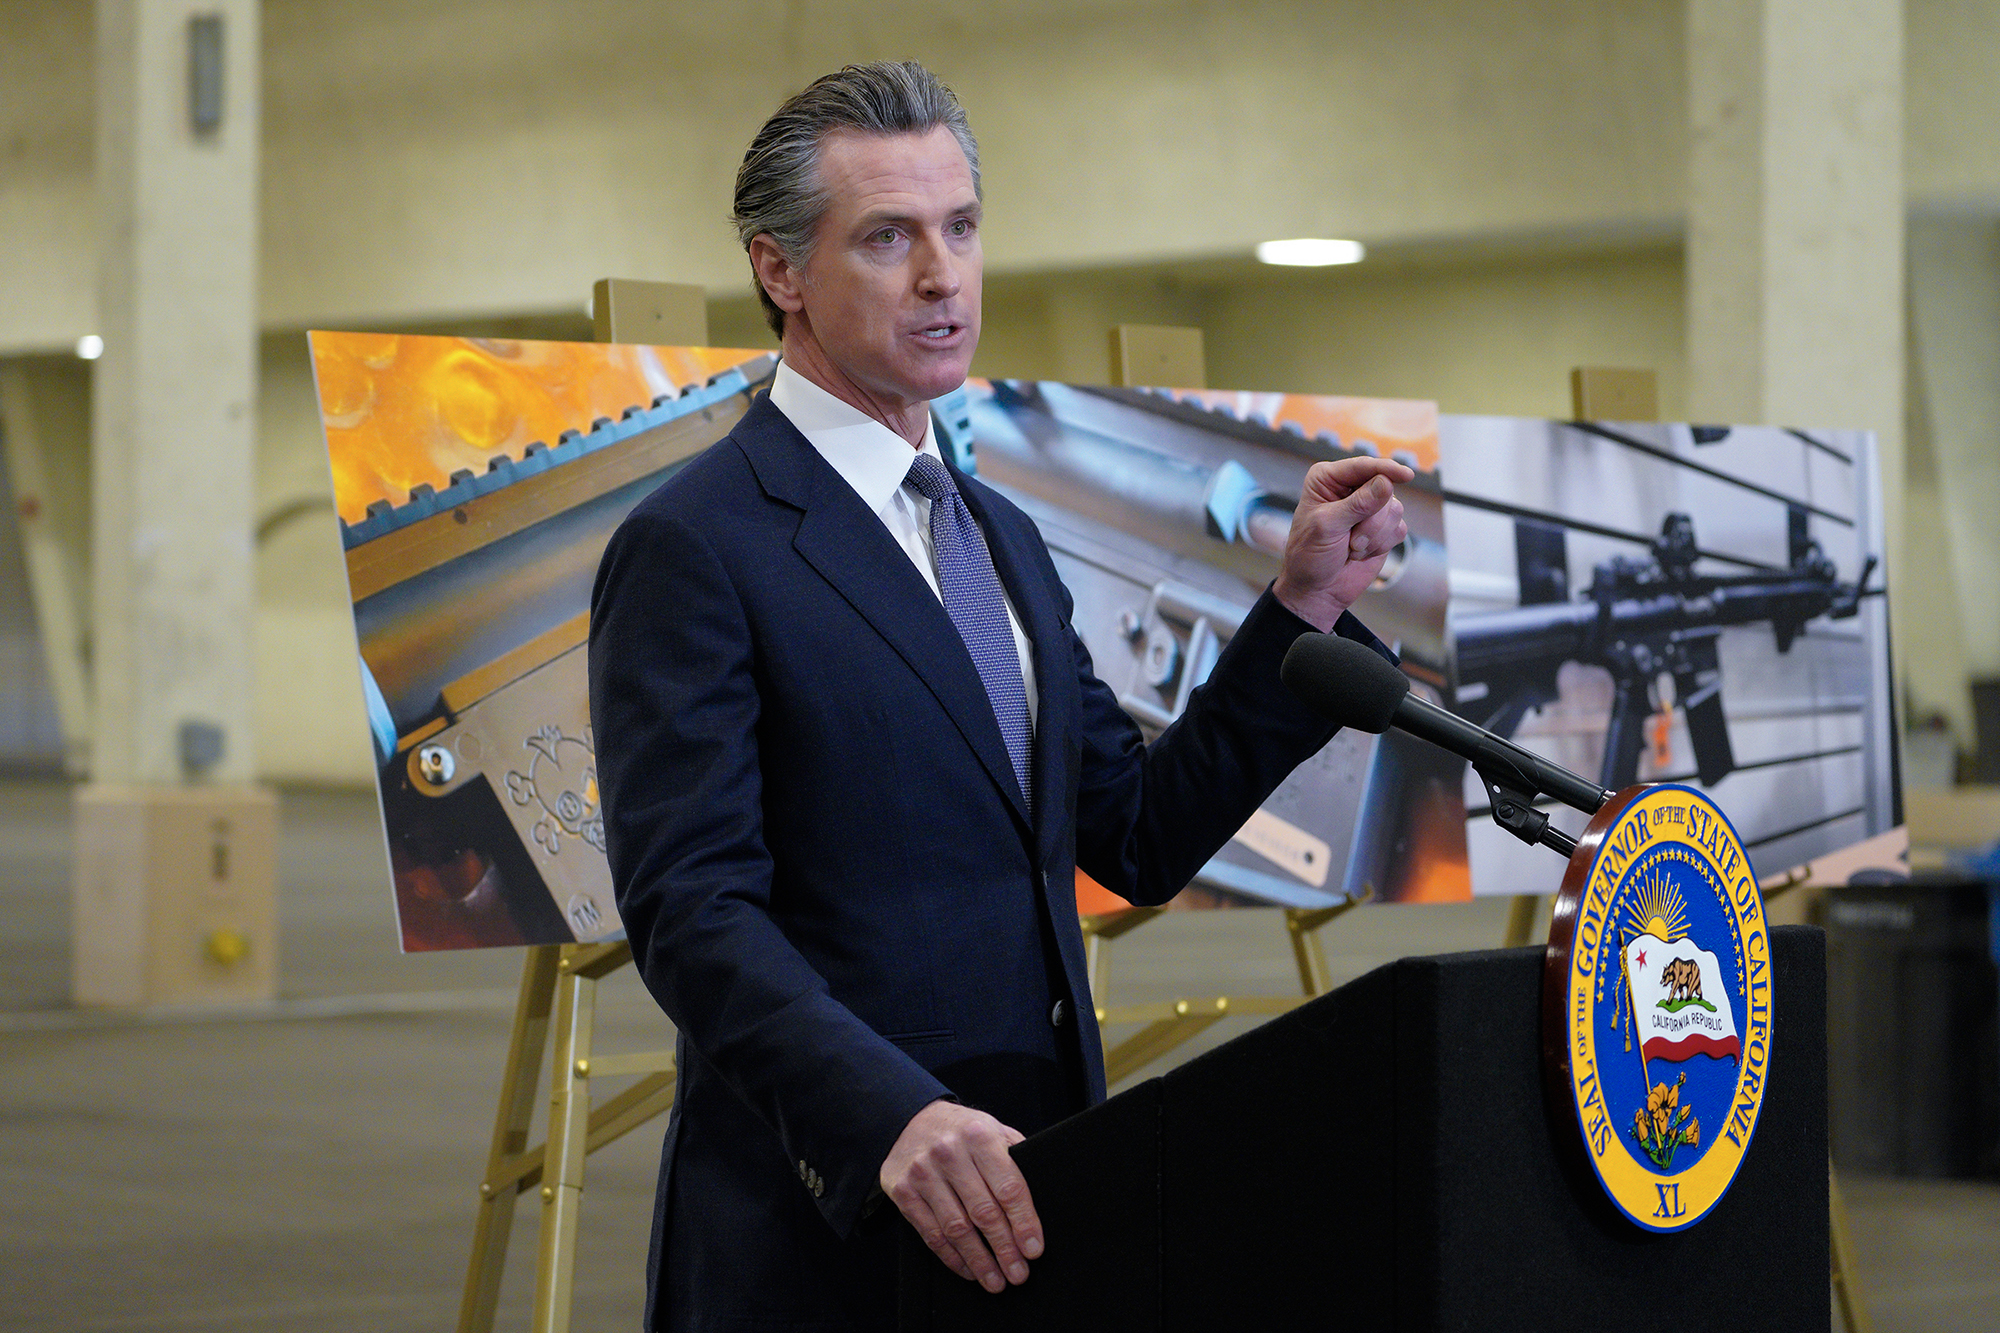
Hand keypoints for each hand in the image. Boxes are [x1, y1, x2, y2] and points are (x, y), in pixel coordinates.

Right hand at [880, 1100, 1042, 1292]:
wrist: (909, 1120)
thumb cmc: (962, 1132)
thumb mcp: (993, 1130)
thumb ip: (1016, 1158)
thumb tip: (1042, 1202)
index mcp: (979, 1136)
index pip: (1008, 1187)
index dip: (1024, 1223)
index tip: (1034, 1250)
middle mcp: (949, 1153)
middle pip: (983, 1212)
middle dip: (1004, 1249)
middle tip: (1019, 1274)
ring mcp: (923, 1173)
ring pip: (956, 1229)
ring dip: (979, 1261)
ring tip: (996, 1281)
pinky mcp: (903, 1192)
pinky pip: (931, 1234)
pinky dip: (952, 1257)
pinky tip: (969, 1269)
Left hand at [1271, 456, 1414, 631]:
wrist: (1317, 590)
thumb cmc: (1310, 555)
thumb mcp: (1327, 527)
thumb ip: (1357, 504)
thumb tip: (1386, 483)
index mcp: (1328, 479)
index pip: (1363, 466)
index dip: (1386, 469)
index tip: (1406, 476)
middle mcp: (1350, 488)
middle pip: (1384, 490)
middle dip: (1371, 521)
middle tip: (1351, 541)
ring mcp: (1369, 508)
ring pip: (1395, 510)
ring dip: (1374, 536)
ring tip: (1352, 548)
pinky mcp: (1383, 528)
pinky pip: (1399, 528)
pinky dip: (1381, 545)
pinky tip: (1361, 553)